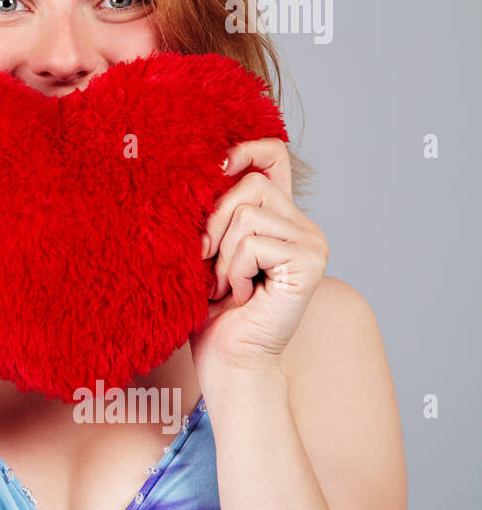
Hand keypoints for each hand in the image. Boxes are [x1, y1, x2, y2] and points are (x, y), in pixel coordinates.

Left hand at [189, 138, 329, 380]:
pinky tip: (242, 296)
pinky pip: (253, 243)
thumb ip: (213, 213)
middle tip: (208, 263)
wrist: (229, 361)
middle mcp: (302, 225)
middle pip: (250, 184)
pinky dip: (234, 271)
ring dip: (222, 255)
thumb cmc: (212, 311)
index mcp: (278, 217)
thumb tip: (197, 168)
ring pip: (246, 214)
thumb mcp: (205, 251)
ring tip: (226, 286)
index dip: (246, 148)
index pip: (273, 155)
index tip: (214, 164)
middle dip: (214, 222)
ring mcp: (312, 243)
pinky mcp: (310, 262)